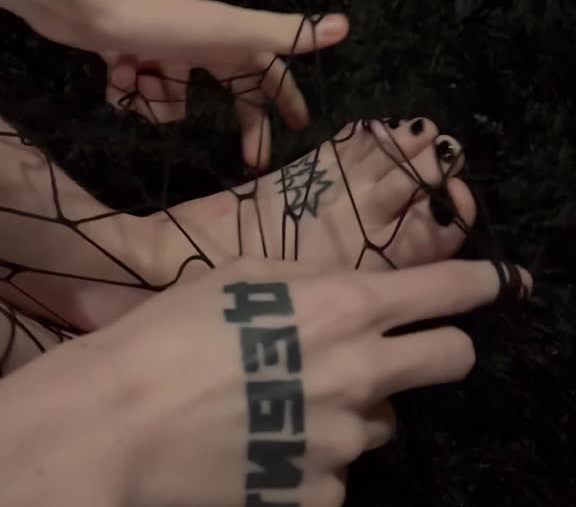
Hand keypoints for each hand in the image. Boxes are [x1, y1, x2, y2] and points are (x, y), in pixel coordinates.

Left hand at [0, 0, 348, 168]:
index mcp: (228, 40)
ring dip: (157, 100)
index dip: (285, 98)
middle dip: (239, 124)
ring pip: (174, 101)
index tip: (298, 128)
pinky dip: (126, 92)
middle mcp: (200, 45)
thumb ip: (283, 34)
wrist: (80, 1)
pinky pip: (137, 95)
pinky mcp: (129, 57)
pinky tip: (114, 73)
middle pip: (229, 92)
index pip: (269, 72)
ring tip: (139, 78)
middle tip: (249, 162)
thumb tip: (345, 26)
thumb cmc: (159, 20)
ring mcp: (163, 52)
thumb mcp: (228, 31)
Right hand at [0, 257, 529, 505]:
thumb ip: (312, 280)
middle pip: (451, 359)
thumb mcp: (246, 275)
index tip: (499, 282)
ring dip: (356, 406)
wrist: (121, 423)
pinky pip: (339, 470)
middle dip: (442, 348)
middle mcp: (362, 374)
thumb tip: (346, 294)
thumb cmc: (176, 330)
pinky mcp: (320, 495)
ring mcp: (346, 443)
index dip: (481, 283)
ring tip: (289, 401)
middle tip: (402, 349)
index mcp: (345, 308)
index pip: (445, 292)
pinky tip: (266, 443)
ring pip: (383, 420)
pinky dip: (316, 455)